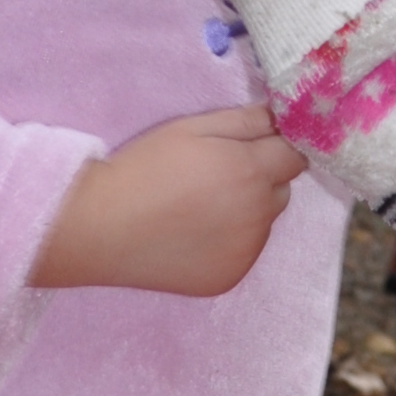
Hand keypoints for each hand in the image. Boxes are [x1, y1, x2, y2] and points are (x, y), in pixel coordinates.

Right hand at [29, 104, 306, 297]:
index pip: (295, 156)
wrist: (100, 227)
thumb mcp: (191, 128)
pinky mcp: (229, 278)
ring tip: (198, 206)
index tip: (254, 146)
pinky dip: (229, 242)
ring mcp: (245, 252)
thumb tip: (280, 118)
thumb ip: (244, 121)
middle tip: (217, 175)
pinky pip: (243, 252)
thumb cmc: (143, 168)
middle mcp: (257, 216)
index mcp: (251, 173)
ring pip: (263, 223)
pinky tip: (192, 234)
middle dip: (261, 179)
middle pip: (281, 190)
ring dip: (246, 211)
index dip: (278, 147)